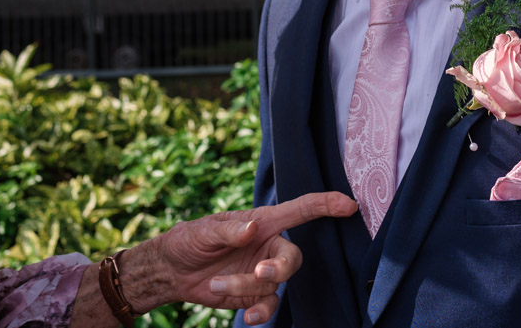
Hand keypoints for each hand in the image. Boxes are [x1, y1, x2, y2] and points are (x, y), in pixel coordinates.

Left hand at [126, 191, 355, 324]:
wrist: (172, 271)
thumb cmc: (189, 239)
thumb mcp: (204, 230)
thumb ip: (230, 229)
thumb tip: (253, 228)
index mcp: (262, 222)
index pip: (300, 210)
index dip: (325, 205)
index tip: (348, 204)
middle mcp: (268, 247)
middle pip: (293, 257)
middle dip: (281, 267)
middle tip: (261, 272)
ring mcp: (262, 272)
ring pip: (274, 284)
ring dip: (248, 288)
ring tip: (217, 285)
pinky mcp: (253, 295)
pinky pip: (268, 306)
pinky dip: (260, 313)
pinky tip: (247, 317)